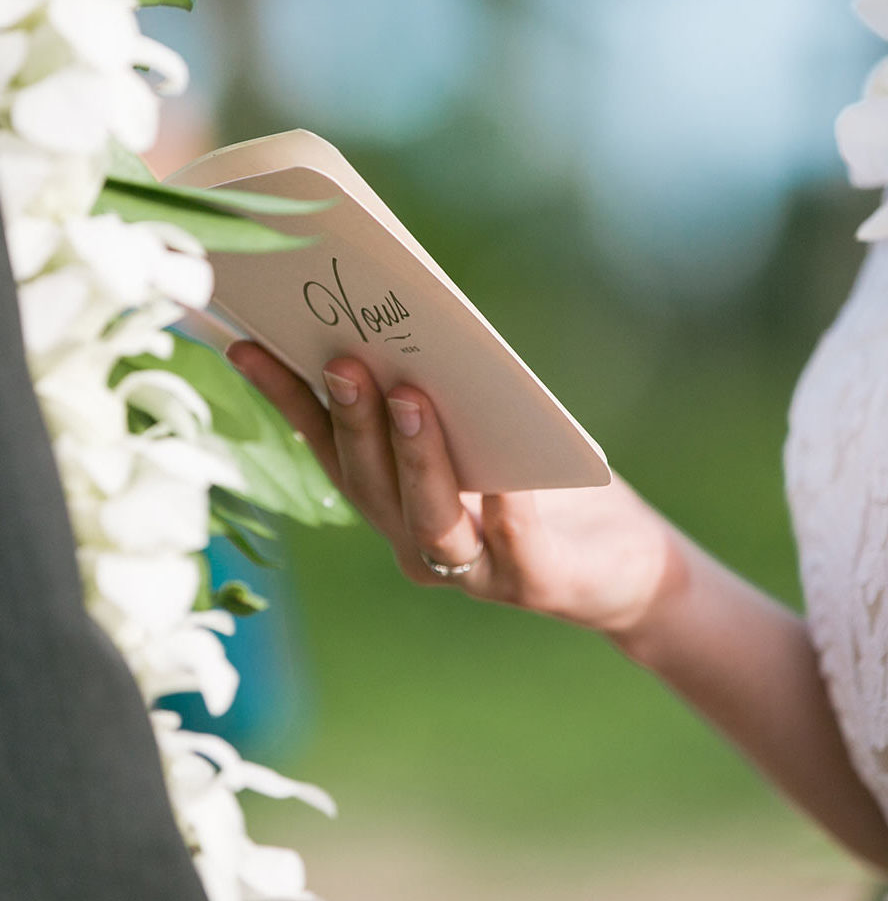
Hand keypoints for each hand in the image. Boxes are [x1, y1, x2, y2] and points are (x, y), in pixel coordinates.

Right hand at [226, 343, 683, 638]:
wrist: (625, 563)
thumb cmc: (546, 478)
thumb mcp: (491, 429)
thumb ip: (445, 394)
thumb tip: (407, 319)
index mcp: (393, 499)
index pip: (328, 447)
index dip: (287, 399)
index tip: (249, 343)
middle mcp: (416, 540)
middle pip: (370, 482)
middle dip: (353, 419)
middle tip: (343, 360)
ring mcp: (471, 568)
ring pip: (427, 519)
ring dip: (415, 459)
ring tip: (411, 397)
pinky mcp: (533, 581)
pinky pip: (515, 543)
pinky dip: (506, 511)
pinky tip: (505, 478)